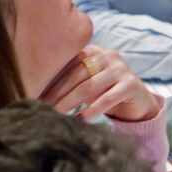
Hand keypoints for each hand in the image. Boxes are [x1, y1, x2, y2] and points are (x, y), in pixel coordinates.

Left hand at [40, 45, 159, 122]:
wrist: (137, 102)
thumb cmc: (104, 92)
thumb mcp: (86, 84)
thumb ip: (69, 83)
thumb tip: (36, 93)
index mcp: (93, 52)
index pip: (68, 64)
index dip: (50, 80)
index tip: (34, 95)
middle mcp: (107, 56)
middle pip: (76, 75)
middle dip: (56, 93)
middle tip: (40, 108)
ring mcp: (121, 69)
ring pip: (88, 87)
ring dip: (69, 103)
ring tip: (56, 115)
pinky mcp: (131, 84)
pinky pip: (107, 98)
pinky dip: (92, 110)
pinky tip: (81, 119)